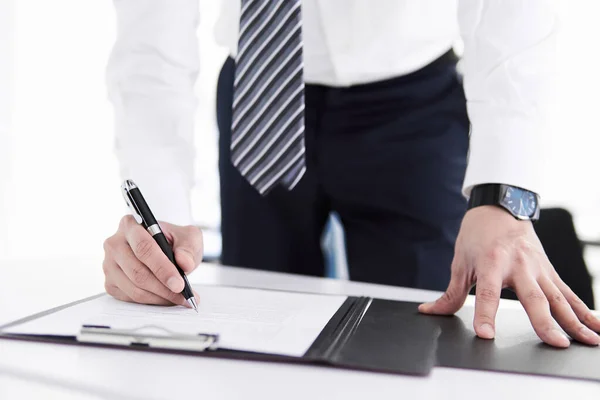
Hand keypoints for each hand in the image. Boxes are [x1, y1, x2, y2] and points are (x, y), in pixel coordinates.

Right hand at [103, 215, 202, 305]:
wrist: (166, 249)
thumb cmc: (174, 241)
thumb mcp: (188, 237)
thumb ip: (188, 247)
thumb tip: (185, 263)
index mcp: (131, 225)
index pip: (143, 248)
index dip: (162, 268)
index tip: (179, 283)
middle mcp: (115, 244)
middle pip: (137, 271)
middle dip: (163, 287)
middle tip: (183, 294)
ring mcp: (110, 265)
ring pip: (134, 288)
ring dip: (160, 297)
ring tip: (179, 298)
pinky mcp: (111, 282)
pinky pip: (130, 298)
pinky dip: (152, 301)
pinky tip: (166, 298)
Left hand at [419, 206, 599, 347]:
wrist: (500, 208)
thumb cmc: (477, 235)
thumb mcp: (460, 262)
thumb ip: (451, 293)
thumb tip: (430, 311)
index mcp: (492, 261)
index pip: (488, 293)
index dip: (486, 314)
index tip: (486, 334)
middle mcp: (519, 264)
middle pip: (533, 297)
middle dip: (545, 322)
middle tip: (555, 343)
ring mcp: (538, 267)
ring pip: (559, 297)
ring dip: (574, 321)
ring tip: (587, 342)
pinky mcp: (549, 270)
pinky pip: (568, 293)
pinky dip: (583, 310)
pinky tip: (595, 326)